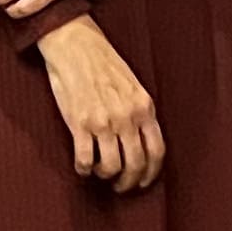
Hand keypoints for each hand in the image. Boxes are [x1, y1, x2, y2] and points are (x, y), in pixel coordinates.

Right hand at [36, 13, 163, 191]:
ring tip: (99, 173)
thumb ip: (138, 111)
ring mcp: (103, 121)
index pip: (157, 151)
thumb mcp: (132, 85)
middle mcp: (127, 116)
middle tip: (120, 186)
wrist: (75, 44)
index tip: (143, 182)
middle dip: (128, 182)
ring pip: (111, 167)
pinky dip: (83, 169)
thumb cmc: (102, 62)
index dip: (151, 173)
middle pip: (136, 164)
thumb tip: (140, 140)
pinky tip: (82, 166)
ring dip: (105, 176)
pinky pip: (85, 159)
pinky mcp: (79, 123)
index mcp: (143, 107)